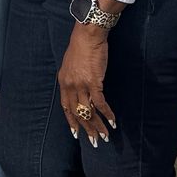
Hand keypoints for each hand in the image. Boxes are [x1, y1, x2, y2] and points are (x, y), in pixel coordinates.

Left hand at [58, 22, 115, 145]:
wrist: (88, 35)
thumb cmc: (81, 46)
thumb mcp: (70, 64)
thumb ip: (72, 79)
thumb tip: (78, 89)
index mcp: (63, 82)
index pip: (66, 108)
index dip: (71, 121)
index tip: (76, 133)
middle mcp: (70, 86)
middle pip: (78, 113)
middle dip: (86, 129)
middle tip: (94, 141)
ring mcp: (81, 85)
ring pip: (89, 112)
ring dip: (98, 126)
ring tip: (104, 136)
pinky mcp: (94, 82)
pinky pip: (100, 104)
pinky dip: (107, 114)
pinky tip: (113, 122)